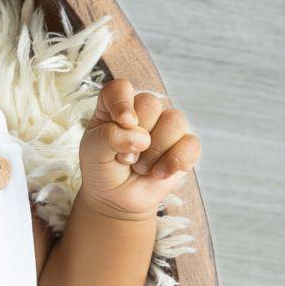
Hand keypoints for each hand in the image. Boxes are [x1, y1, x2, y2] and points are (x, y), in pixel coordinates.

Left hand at [77, 73, 198, 220]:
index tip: (123, 122)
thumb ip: (109, 137)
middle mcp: (144, 111)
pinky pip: (191, 144)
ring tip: (140, 167)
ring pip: (174, 121)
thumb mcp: (93, 152)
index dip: (122, 102)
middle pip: (150, 103)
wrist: (117, 198)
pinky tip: (158, 173)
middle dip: (134, 137)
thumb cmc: (102, 168)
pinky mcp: (185, 146)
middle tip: (124, 157)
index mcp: (115, 106)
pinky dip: (173, 162)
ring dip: (153, 152)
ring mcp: (167, 127)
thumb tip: (141, 137)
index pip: (121, 88)